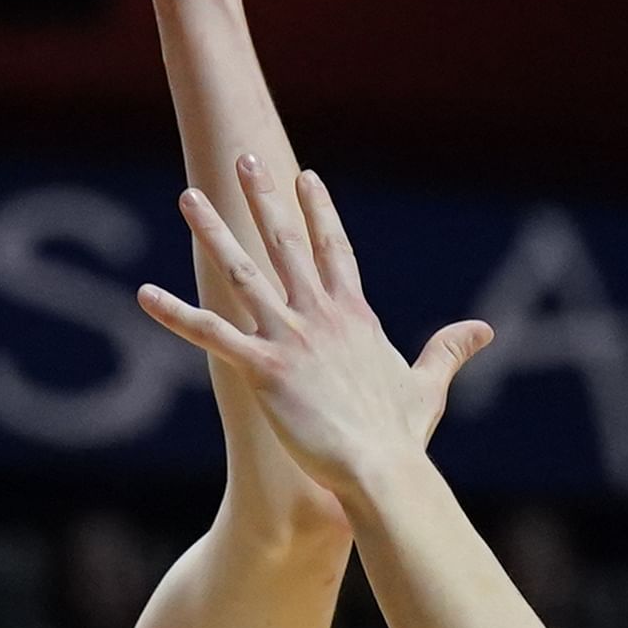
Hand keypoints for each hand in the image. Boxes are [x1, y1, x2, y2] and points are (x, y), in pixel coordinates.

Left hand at [140, 156, 491, 498]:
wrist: (381, 468)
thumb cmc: (400, 436)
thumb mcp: (427, 385)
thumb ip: (448, 351)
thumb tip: (484, 330)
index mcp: (355, 315)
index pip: (334, 249)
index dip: (318, 210)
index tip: (303, 177)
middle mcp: (320, 315)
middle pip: (286, 242)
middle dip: (263, 197)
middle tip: (242, 158)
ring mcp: (290, 337)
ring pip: (243, 272)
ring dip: (213, 231)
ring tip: (188, 197)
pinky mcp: (263, 367)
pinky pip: (210, 334)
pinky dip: (175, 314)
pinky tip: (143, 294)